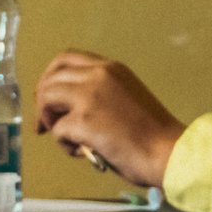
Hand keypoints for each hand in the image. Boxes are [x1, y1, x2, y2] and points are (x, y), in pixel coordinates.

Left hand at [34, 51, 186, 188]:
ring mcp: (89, 96)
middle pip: (50, 78)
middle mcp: (97, 75)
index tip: (49, 98)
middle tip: (44, 125)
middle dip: (42, 102)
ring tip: (69, 140)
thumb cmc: (153, 133)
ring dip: (51, 121)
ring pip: (46, 99)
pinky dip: (65, 144)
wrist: (169, 151)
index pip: (66, 58)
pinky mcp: (84, 120)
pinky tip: (85, 152)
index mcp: (111, 68)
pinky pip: (58, 130)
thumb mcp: (126, 96)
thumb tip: (70, 109)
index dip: (50, 78)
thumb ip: (100, 93)